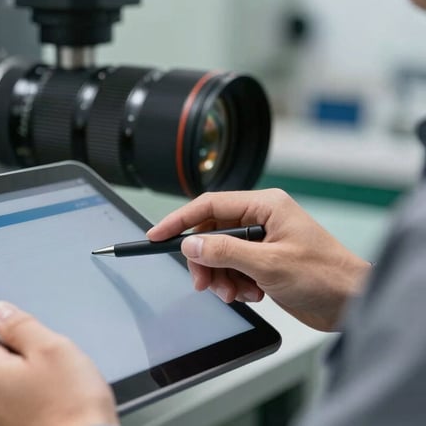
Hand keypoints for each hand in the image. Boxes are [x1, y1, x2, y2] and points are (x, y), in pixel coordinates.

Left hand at [0, 301, 117, 425]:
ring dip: (26, 379)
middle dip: (17, 354)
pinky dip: (31, 401)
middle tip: (49, 362)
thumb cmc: (72, 410)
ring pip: (4, 383)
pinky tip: (55, 404)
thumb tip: (0, 311)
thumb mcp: (52, 348)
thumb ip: (20, 324)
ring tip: (56, 387)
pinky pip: (14, 405)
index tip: (21, 330)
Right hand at [147, 189, 370, 330]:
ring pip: (220, 254)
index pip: (209, 205)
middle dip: (205, 260)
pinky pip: (233, 268)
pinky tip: (252, 295)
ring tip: (236, 293)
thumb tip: (191, 245)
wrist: (353, 304)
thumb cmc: (326, 276)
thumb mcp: (268, 264)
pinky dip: (235, 284)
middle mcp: (262, 218)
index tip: (157, 235)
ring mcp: (263, 240)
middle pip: (211, 233)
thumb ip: (225, 251)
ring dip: (221, 277)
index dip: (180, 221)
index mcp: (265, 205)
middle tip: (203, 283)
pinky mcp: (265, 261)